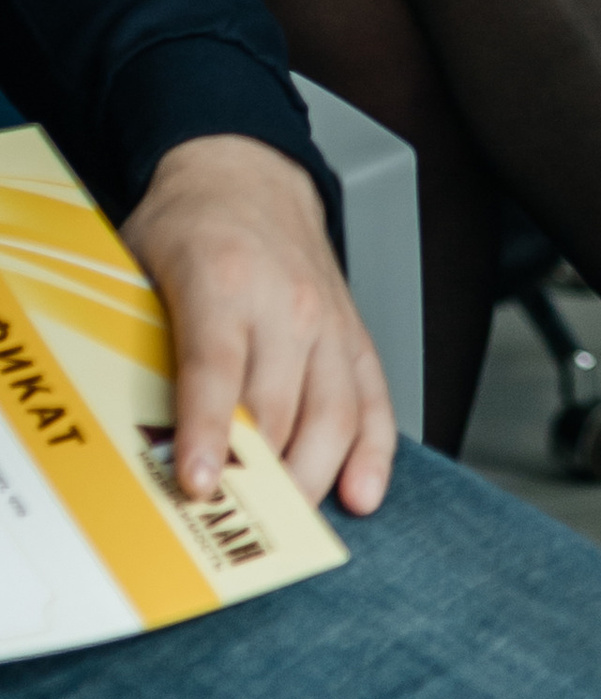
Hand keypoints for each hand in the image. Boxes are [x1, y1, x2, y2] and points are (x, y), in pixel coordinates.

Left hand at [120, 135, 396, 517]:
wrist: (249, 173)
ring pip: (334, 416)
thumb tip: (127, 427)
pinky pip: (375, 401)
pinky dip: (373, 454)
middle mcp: (287, 303)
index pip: (217, 369)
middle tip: (233, 524)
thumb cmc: (190, 226)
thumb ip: (138, 340)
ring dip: (310, 478)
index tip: (199, 484)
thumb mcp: (138, 268)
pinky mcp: (355, 336)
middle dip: (258, 476)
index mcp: (224, 281)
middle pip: (279, 408)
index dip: (207, 433)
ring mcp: (329, 322)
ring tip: (284, 522)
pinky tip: (360, 494)